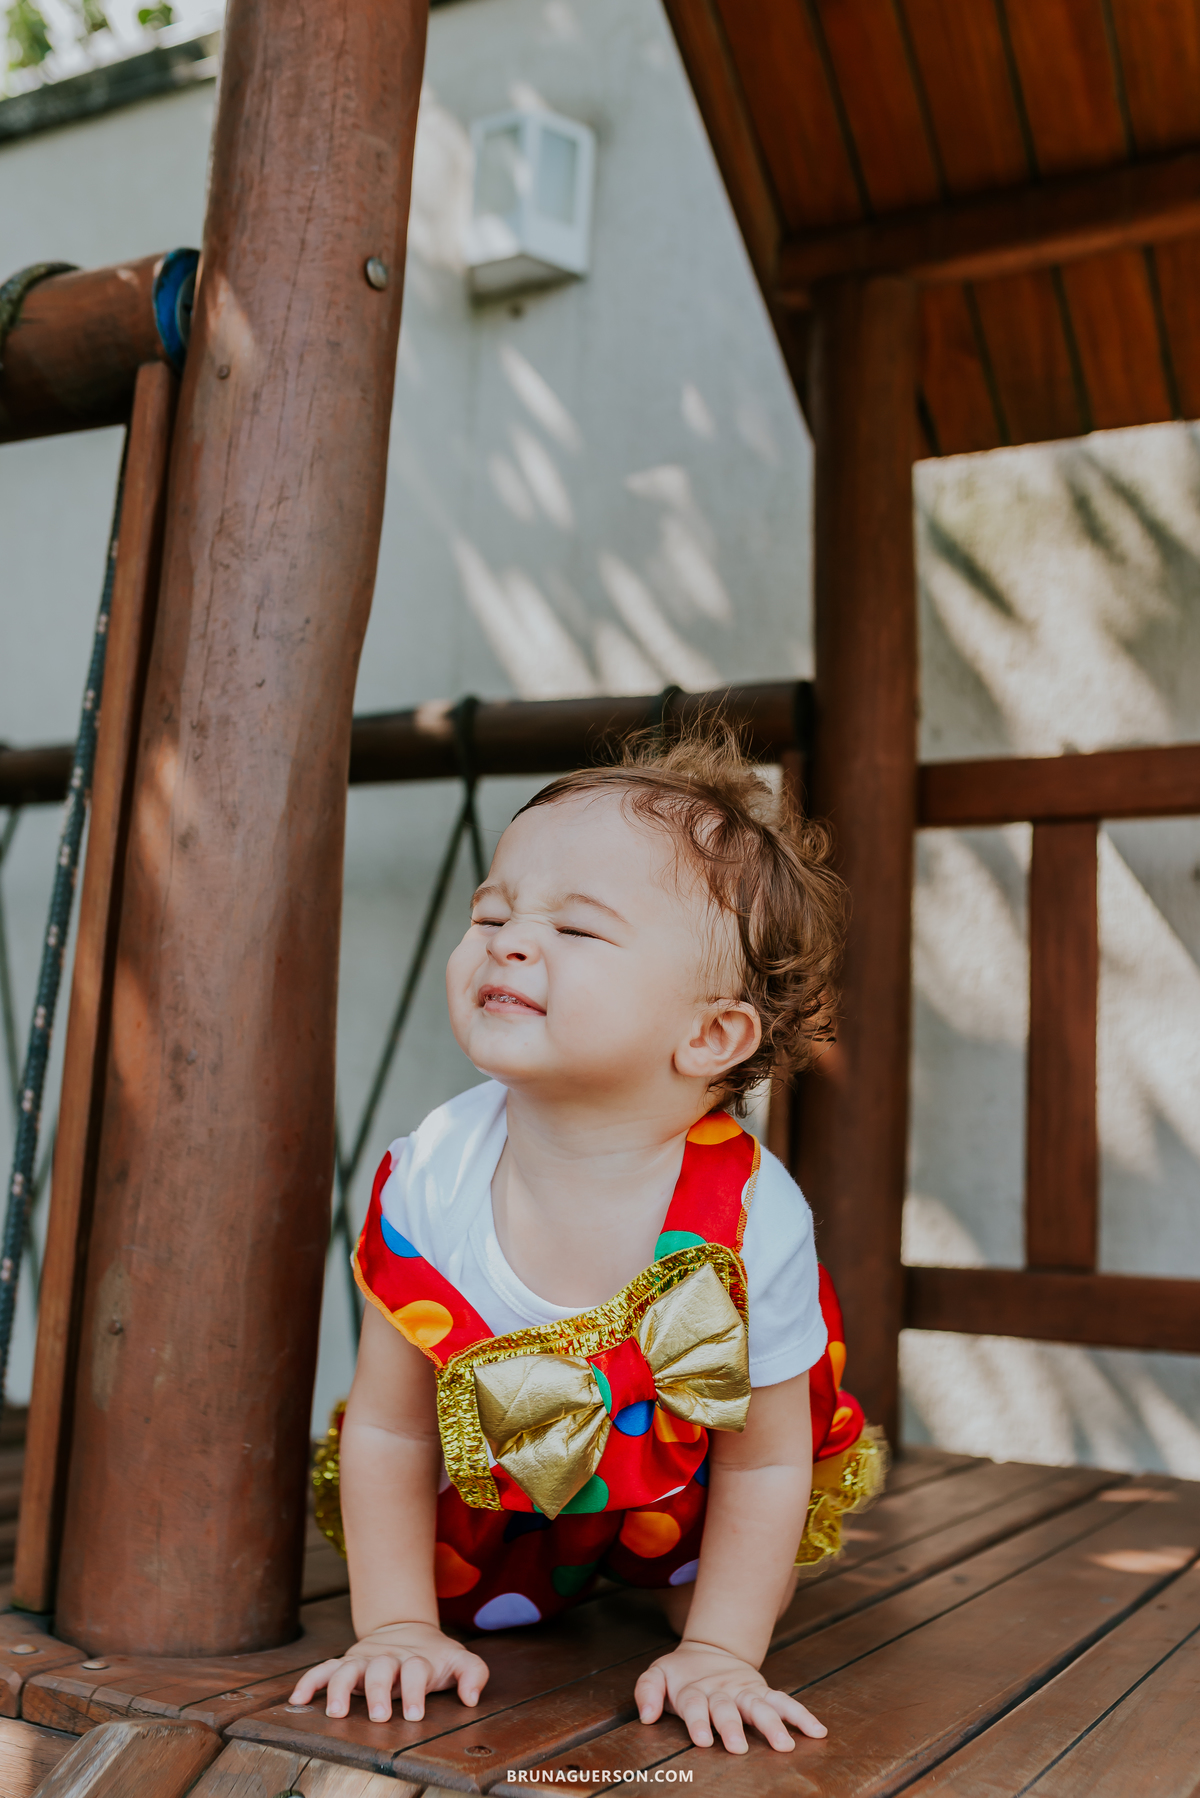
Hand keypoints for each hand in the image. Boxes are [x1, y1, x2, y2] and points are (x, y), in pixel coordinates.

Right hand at [288, 1621, 489, 1722]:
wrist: (409, 1630)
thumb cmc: (435, 1656)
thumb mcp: (459, 1660)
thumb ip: (473, 1674)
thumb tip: (471, 1698)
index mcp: (415, 1660)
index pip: (415, 1671)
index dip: (415, 1691)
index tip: (415, 1714)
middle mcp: (387, 1658)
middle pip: (380, 1669)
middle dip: (379, 1692)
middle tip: (380, 1716)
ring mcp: (364, 1660)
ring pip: (348, 1669)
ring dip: (341, 1689)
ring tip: (336, 1712)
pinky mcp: (346, 1664)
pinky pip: (323, 1669)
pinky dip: (309, 1681)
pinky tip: (297, 1699)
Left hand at [634, 1639, 825, 1753]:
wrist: (709, 1649)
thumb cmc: (680, 1673)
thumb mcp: (657, 1674)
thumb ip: (647, 1690)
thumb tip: (646, 1716)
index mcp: (694, 1689)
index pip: (695, 1705)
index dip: (698, 1722)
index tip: (704, 1741)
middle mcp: (722, 1691)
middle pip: (727, 1708)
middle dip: (733, 1727)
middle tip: (738, 1747)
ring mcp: (744, 1691)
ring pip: (760, 1706)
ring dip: (772, 1724)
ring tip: (785, 1745)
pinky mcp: (762, 1692)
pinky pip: (783, 1702)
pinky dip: (800, 1715)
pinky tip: (817, 1731)